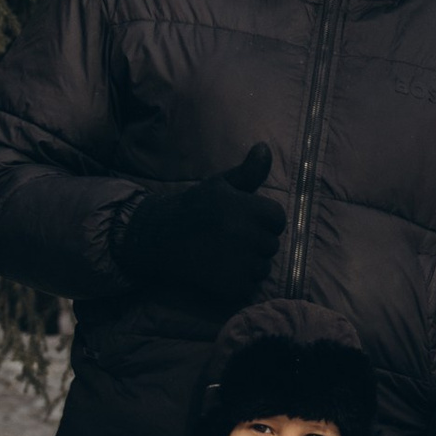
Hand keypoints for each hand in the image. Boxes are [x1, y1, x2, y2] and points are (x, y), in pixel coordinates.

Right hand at [114, 143, 281, 306]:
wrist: (157, 238)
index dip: (264, 220)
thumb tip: (265, 148)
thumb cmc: (192, 208)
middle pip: (271, 245)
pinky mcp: (230, 287)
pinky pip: (250, 287)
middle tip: (229, 238)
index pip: (278, 219)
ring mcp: (238, 264)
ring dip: (249, 264)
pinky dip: (239, 283)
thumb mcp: (219, 185)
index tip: (244, 221)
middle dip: (256, 242)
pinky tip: (220, 270)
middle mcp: (243, 235)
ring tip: (224, 255)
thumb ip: (248, 172)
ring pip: (262, 268)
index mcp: (243, 208)